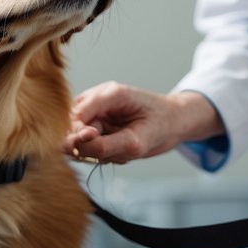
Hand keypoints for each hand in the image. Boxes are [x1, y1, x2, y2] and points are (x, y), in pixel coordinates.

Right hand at [63, 83, 220, 163]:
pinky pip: (88, 147)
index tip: (91, 143)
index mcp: (108, 93)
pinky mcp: (97, 125)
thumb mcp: (138, 140)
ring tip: (123, 150)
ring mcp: (96, 113)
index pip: (76, 115)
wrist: (174, 122)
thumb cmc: (161, 124)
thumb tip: (80, 150)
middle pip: (72, 128)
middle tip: (112, 153)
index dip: (77, 133)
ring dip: (98, 152)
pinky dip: (102, 154)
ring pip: (80, 141)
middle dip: (89, 147)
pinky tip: (120, 150)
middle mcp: (97, 101)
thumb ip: (107, 145)